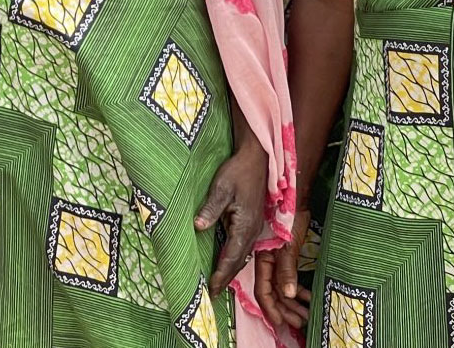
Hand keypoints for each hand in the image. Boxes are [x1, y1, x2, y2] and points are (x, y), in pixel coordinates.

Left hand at [197, 139, 267, 295]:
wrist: (256, 160)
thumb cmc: (237, 172)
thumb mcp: (221, 188)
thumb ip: (210, 208)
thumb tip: (197, 226)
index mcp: (245, 225)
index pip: (231, 256)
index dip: (221, 273)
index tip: (212, 288)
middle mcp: (252, 231)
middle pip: (239, 261)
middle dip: (226, 278)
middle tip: (213, 293)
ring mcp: (254, 227)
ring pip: (242, 255)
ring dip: (231, 270)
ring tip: (219, 284)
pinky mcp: (252, 222)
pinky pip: (244, 247)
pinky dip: (235, 259)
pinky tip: (228, 262)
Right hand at [254, 205, 311, 330]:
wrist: (294, 195)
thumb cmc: (289, 215)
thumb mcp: (289, 245)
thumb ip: (286, 269)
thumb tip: (289, 293)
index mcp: (262, 258)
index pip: (263, 290)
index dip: (271, 308)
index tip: (280, 322)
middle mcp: (267, 261)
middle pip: (272, 293)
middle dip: (284, 309)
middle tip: (299, 323)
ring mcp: (276, 258)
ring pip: (281, 287)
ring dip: (292, 302)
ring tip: (305, 314)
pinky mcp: (285, 254)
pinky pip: (288, 278)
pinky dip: (297, 290)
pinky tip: (306, 297)